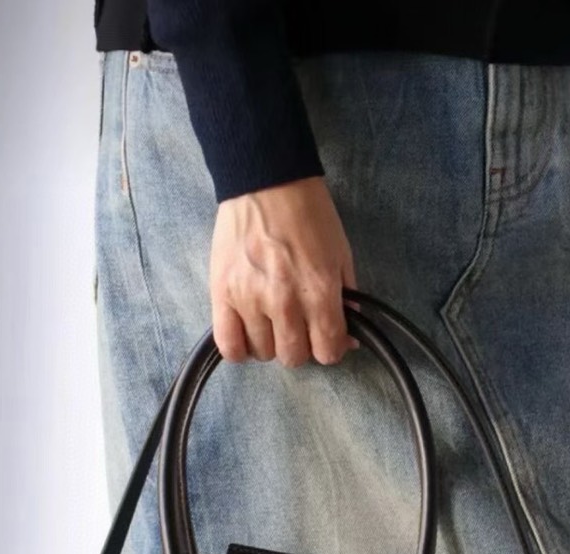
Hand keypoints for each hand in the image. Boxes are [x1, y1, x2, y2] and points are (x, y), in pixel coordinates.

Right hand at [209, 175, 359, 367]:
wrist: (266, 180)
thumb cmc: (309, 215)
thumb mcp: (341, 255)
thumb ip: (347, 300)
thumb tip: (348, 339)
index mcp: (319, 292)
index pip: (328, 352)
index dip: (329, 347)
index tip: (325, 336)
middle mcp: (284, 302)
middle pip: (294, 357)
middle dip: (300, 345)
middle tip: (297, 325)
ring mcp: (249, 299)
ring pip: (263, 353)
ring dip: (270, 343)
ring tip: (270, 320)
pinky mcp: (221, 294)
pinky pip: (229, 346)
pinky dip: (239, 349)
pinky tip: (248, 334)